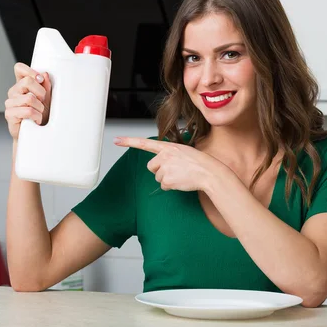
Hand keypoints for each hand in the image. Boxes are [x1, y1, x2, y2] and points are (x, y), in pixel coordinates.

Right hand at [5, 62, 51, 139]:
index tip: (40, 79)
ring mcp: (10, 102)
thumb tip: (45, 74)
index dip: (30, 71)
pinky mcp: (9, 114)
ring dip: (40, 108)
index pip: (19, 68)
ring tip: (39, 114)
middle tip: (43, 102)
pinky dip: (36, 116)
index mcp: (21, 85)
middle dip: (41, 93)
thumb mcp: (47, 99)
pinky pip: (27, 111)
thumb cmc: (40, 115)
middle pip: (28, 81)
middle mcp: (14, 91)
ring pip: (29, 98)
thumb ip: (46, 86)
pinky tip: (36, 120)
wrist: (35, 134)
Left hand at [114, 137, 228, 191]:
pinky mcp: (167, 180)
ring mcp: (165, 168)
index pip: (145, 143)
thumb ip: (169, 154)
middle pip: (151, 166)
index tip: (116, 140)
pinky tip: (181, 181)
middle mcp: (164, 155)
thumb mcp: (183, 151)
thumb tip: (159, 164)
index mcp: (168, 147)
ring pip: (157, 177)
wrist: (209, 172)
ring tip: (181, 175)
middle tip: (175, 170)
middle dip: (160, 170)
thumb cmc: (198, 163)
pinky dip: (171, 186)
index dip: (129, 142)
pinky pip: (163, 186)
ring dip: (167, 179)